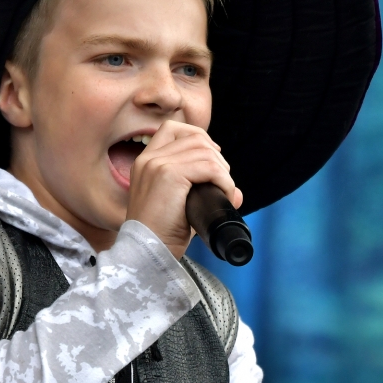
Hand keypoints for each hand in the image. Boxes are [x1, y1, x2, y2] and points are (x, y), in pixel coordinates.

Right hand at [125, 121, 242, 258]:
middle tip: (221, 182)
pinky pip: (209, 166)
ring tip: (223, 192)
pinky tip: (224, 195)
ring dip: (222, 171)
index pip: (172, 129)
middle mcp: (148, 159)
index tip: (212, 160)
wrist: (147, 253)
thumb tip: (237, 194)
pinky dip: (223, 180)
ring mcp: (157, 164)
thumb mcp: (181, 209)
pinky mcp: (169, 174)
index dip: (199, 138)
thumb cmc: (161, 236)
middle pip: (193, 136)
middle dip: (215, 156)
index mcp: (144, 163)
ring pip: (204, 150)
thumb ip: (205, 196)